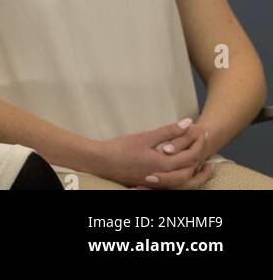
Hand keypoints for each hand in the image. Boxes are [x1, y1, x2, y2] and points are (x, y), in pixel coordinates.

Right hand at [91, 119, 211, 188]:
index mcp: (163, 164)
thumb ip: (169, 131)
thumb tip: (188, 122)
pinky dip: (184, 180)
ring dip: (197, 176)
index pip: (191, 157)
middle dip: (202, 161)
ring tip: (203, 167)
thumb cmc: (120, 149)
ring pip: (185, 184)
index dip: (199, 144)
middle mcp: (164, 177)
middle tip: (208, 151)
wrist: (101, 162)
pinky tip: (182, 172)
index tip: (203, 133)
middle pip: (191, 173)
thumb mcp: (145, 137)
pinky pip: (175, 186)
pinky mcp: (152, 186)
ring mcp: (158, 184)